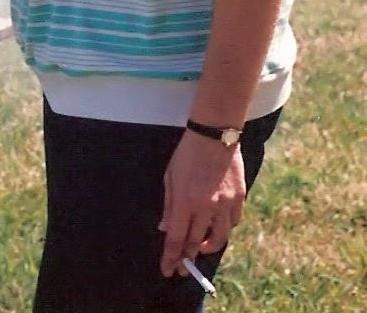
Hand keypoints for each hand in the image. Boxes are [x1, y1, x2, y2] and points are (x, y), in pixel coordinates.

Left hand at [159, 128, 245, 277]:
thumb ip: (169, 205)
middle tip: (183, 269)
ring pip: (220, 237)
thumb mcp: (170, 177)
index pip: (177, 238)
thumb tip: (166, 228)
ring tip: (200, 250)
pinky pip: (233, 223)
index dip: (171, 256)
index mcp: (186, 201)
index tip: (168, 270)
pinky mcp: (239, 199)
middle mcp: (207, 207)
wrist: (214, 136)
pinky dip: (224, 229)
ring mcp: (225, 204)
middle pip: (197, 242)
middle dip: (188, 258)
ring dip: (208, 247)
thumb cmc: (187, 154)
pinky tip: (217, 228)